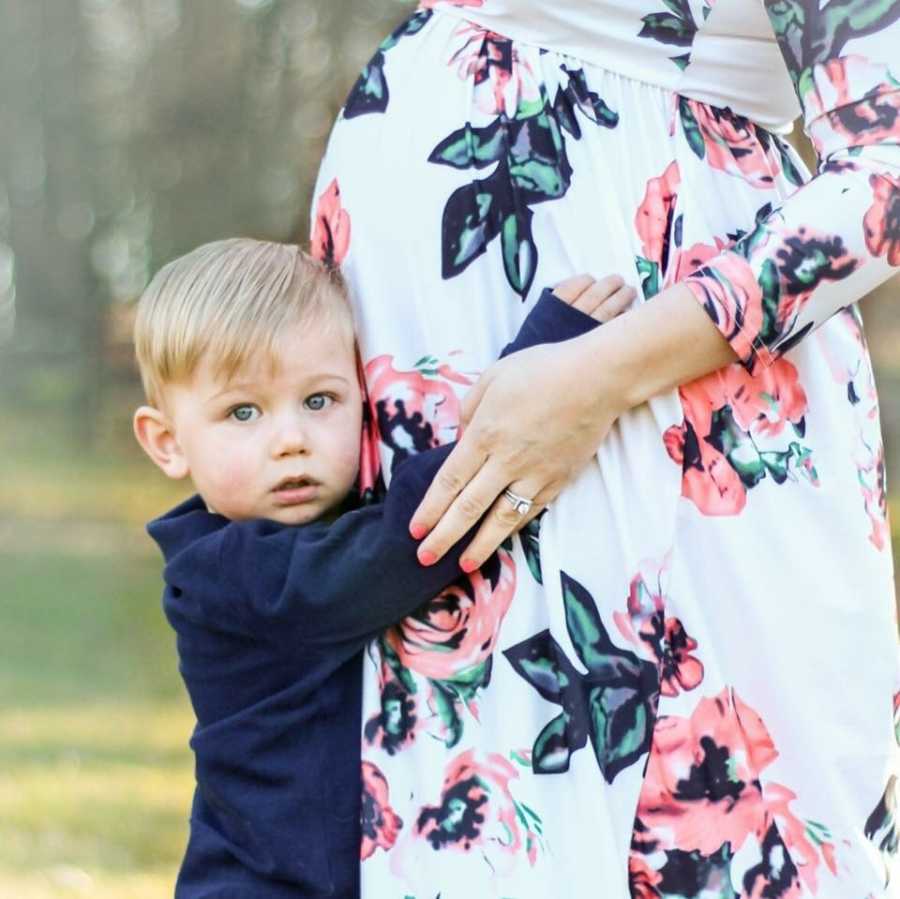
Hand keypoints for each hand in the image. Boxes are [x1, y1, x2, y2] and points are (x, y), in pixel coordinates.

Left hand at [410, 273, 634, 569]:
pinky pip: (530, 511)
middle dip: (444, 536)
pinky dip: (513, 529)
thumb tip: (461, 439)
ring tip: (463, 566)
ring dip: (479, 545)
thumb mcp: (492, 377)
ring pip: (501, 518)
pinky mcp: (559, 480)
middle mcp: (506, 460)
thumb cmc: (542, 369)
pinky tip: (500, 541)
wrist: (597, 379)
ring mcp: (534, 474)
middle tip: (424, 558)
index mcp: (485, 433)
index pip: (449, 480)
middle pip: (468, 507)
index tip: (415, 529)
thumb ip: (469, 410)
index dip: (430, 508)